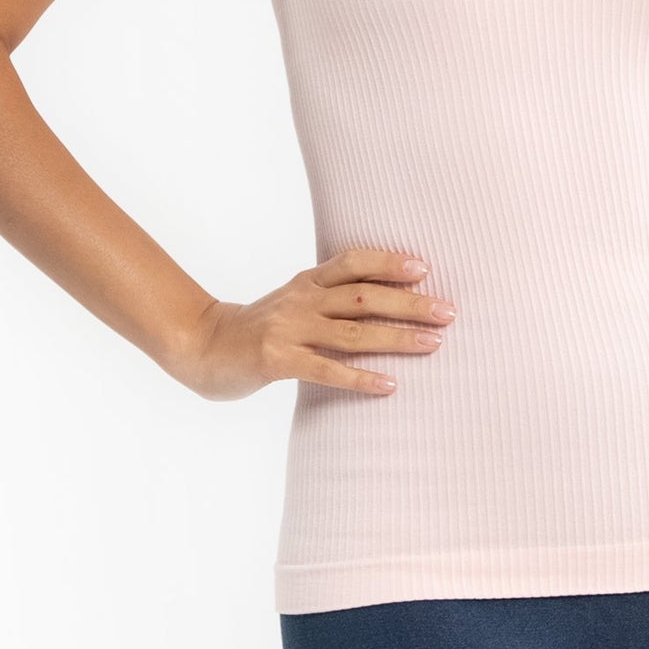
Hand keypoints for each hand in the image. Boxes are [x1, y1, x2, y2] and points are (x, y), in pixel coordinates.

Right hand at [171, 248, 455, 399]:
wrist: (200, 346)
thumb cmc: (256, 329)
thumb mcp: (292, 302)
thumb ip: (329, 299)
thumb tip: (383, 303)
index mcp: (307, 282)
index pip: (354, 262)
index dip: (389, 263)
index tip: (424, 268)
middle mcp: (301, 300)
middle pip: (365, 296)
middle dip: (410, 304)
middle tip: (448, 312)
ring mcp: (288, 328)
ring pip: (353, 332)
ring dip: (397, 338)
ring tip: (433, 344)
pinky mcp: (276, 359)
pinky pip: (326, 370)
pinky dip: (360, 378)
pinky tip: (388, 385)